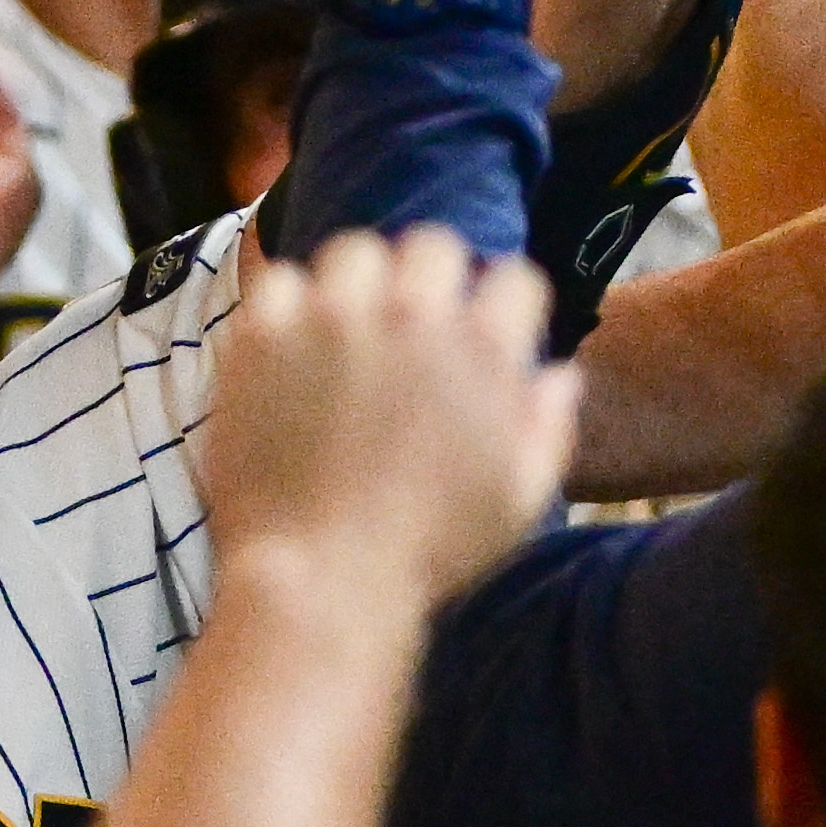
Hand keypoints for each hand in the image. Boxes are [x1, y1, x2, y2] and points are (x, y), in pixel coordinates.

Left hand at [205, 227, 575, 602]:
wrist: (322, 581)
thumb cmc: (429, 554)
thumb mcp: (517, 501)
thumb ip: (546, 427)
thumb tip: (561, 375)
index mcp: (485, 350)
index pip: (513, 277)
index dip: (500, 305)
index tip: (479, 328)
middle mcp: (413, 316)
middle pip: (432, 245)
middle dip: (429, 279)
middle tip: (409, 326)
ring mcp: (333, 318)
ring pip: (354, 252)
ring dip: (358, 285)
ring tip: (347, 333)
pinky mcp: (264, 335)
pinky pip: (282, 283)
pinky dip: (288, 311)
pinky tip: (292, 354)